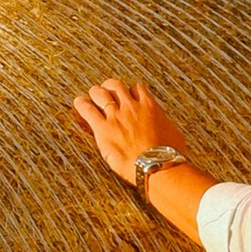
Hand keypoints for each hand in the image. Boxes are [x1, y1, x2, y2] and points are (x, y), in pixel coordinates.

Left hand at [71, 74, 193, 186]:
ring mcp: (116, 116)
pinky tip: (79, 102)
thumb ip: (162, 123)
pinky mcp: (103, 129)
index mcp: (149, 106)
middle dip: (110, 86)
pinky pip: (88, 111)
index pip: (137, 88)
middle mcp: (131, 107)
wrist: (156, 165)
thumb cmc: (168, 154)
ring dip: (96, 92)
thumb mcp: (172, 132)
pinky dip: (82, 105)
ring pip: (101, 94)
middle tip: (107, 90)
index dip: (130, 90)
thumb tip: (162, 124)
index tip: (128, 94)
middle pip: (116, 86)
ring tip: (92, 93)